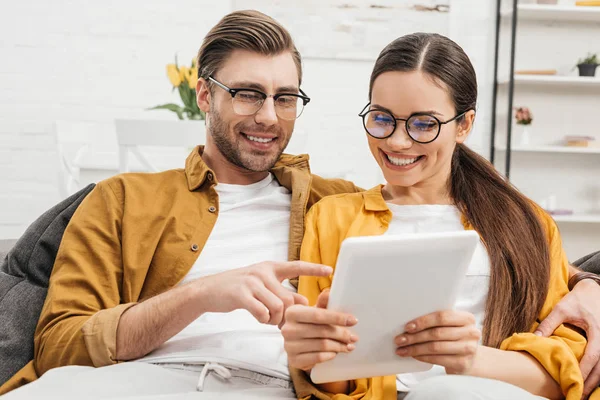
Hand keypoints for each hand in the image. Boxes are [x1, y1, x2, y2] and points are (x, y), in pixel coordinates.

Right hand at [198, 261, 332, 326]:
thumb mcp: (262, 285)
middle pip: (289, 298)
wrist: (210, 290)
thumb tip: (305, 302)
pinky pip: (262, 312)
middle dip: (288, 315)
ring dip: (275, 319)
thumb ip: (282, 291)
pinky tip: (259, 318)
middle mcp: (263, 272)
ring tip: (267, 319)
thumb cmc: (240, 289)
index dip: (313, 269)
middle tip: (281, 321)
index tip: (330, 270)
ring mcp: (252, 282)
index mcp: (271, 267)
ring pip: (278, 307)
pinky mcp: (241, 294)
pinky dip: (263, 319)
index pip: (296, 266)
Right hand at [282, 290, 358, 370]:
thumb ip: (322, 303)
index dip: (337, 318)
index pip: (318, 315)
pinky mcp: (294, 360)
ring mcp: (289, 346)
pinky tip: (336, 353)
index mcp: (292, 312)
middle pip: (322, 331)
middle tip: (354, 337)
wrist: (297, 344)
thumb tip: (329, 293)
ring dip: (339, 346)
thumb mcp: (314, 312)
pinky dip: (330, 355)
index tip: (353, 321)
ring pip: (322, 345)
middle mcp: (287, 329)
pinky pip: (317, 358)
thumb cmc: (308, 324)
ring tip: (349, 346)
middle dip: (341, 334)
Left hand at [395, 310, 480, 374]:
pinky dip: (422, 357)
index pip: (442, 317)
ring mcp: (468, 349)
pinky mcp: (463, 363)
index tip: (407, 327)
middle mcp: (471, 332)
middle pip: (436, 333)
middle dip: (414, 337)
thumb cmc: (454, 338)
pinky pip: (437, 359)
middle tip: (399, 339)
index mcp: (466, 318)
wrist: (469, 359)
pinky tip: (413, 355)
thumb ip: (436, 321)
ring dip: (415, 349)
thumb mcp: (451, 326)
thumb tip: (408, 324)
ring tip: (402, 349)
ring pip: (435, 347)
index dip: (423, 321)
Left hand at [535, 278, 599, 397]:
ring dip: (595, 382)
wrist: (593, 291)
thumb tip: (535, 339)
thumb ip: (549, 324)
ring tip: (582, 394)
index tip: (574, 382)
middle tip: (578, 396)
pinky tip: (590, 383)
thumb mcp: (562, 309)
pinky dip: (598, 374)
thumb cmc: (578, 300)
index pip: (593, 357)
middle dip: (590, 383)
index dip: (584, 371)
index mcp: (599, 332)